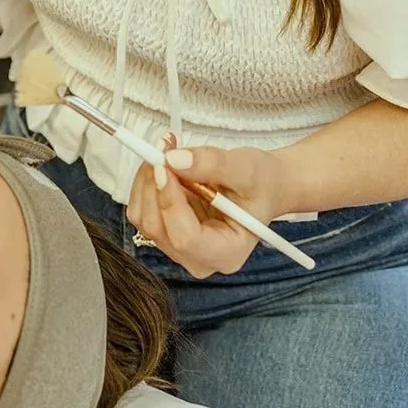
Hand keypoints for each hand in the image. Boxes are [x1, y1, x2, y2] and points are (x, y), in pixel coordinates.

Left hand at [126, 133, 286, 278]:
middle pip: (158, 229)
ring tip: (167, 150)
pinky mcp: (168, 231)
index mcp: (227, 253)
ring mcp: (180, 247)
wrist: (263, 187)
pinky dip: (148, 182)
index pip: (186, 238)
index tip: (165, 166)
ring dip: (147, 180)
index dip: (170, 202)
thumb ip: (212, 164)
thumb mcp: (246, 169)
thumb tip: (174, 160)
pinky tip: (165, 164)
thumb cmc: (262, 184)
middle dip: (154, 185)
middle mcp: (199, 258)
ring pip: (144, 218)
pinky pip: (143, 209)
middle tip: (163, 149)